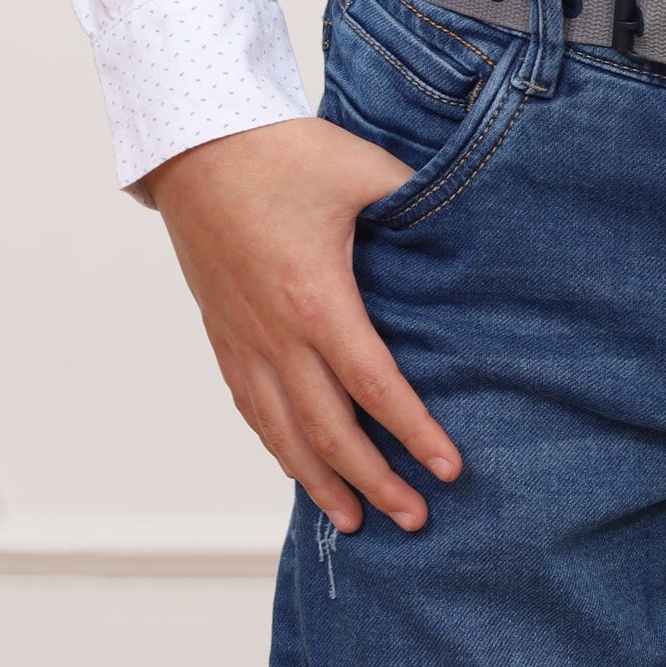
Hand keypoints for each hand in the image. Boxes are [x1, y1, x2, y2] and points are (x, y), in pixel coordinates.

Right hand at [146, 115, 460, 533]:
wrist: (197, 145)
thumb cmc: (281, 153)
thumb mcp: (361, 168)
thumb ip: (415, 197)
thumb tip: (468, 211)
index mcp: (317, 299)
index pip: (374, 387)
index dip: (413, 434)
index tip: (447, 469)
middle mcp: (275, 334)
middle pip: (329, 431)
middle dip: (374, 483)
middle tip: (414, 519)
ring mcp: (243, 339)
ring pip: (282, 432)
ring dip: (320, 482)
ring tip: (354, 521)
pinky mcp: (223, 334)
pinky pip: (251, 407)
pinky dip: (277, 447)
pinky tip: (296, 465)